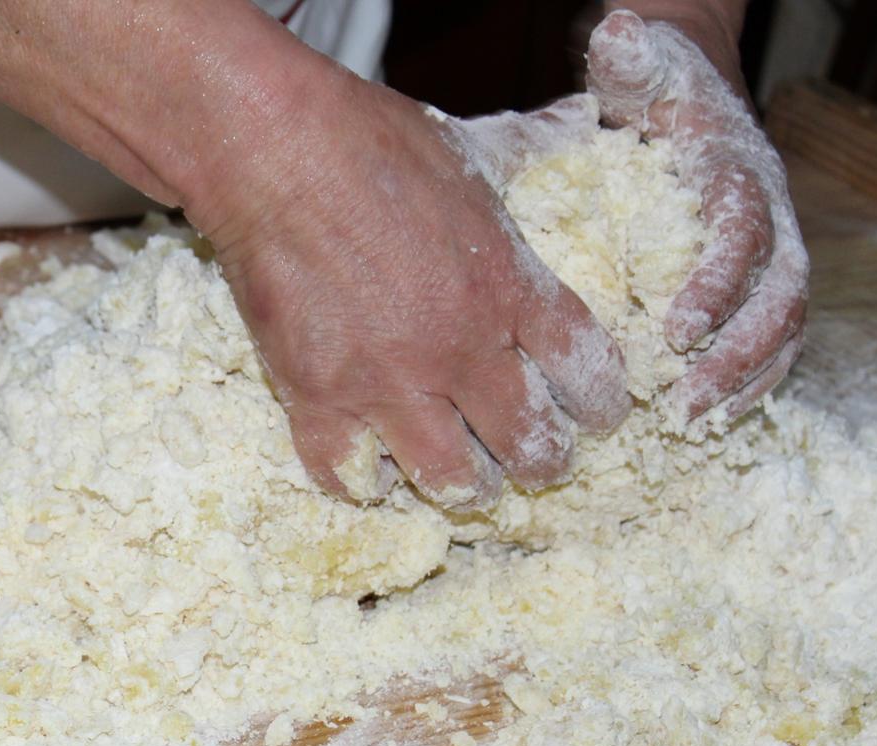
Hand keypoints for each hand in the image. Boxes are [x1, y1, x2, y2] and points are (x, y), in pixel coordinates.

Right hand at [191, 79, 628, 505]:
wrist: (276, 154)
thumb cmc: (371, 140)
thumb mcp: (473, 154)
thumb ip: (521, 171)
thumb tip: (569, 128)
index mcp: (509, 287)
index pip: (586, 371)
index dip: (600, 405)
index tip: (596, 416)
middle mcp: (460, 348)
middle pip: (529, 443)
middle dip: (539, 461)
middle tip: (529, 463)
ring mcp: (387, 380)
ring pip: (448, 478)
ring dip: (461, 485)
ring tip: (457, 481)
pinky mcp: (317, 396)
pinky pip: (348, 474)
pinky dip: (363, 479)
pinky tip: (370, 466)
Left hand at [586, 9, 807, 423]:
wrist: (685, 90)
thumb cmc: (655, 84)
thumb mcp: (640, 65)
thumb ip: (629, 58)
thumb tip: (617, 33)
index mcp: (737, 172)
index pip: (743, 233)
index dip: (717, 284)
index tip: (675, 329)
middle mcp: (768, 215)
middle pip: (777, 296)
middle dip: (737, 353)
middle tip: (684, 401)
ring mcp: (770, 252)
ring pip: (782, 326)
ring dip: (744, 377)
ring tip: (693, 419)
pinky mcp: (756, 279)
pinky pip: (770, 338)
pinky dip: (749, 378)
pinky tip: (711, 415)